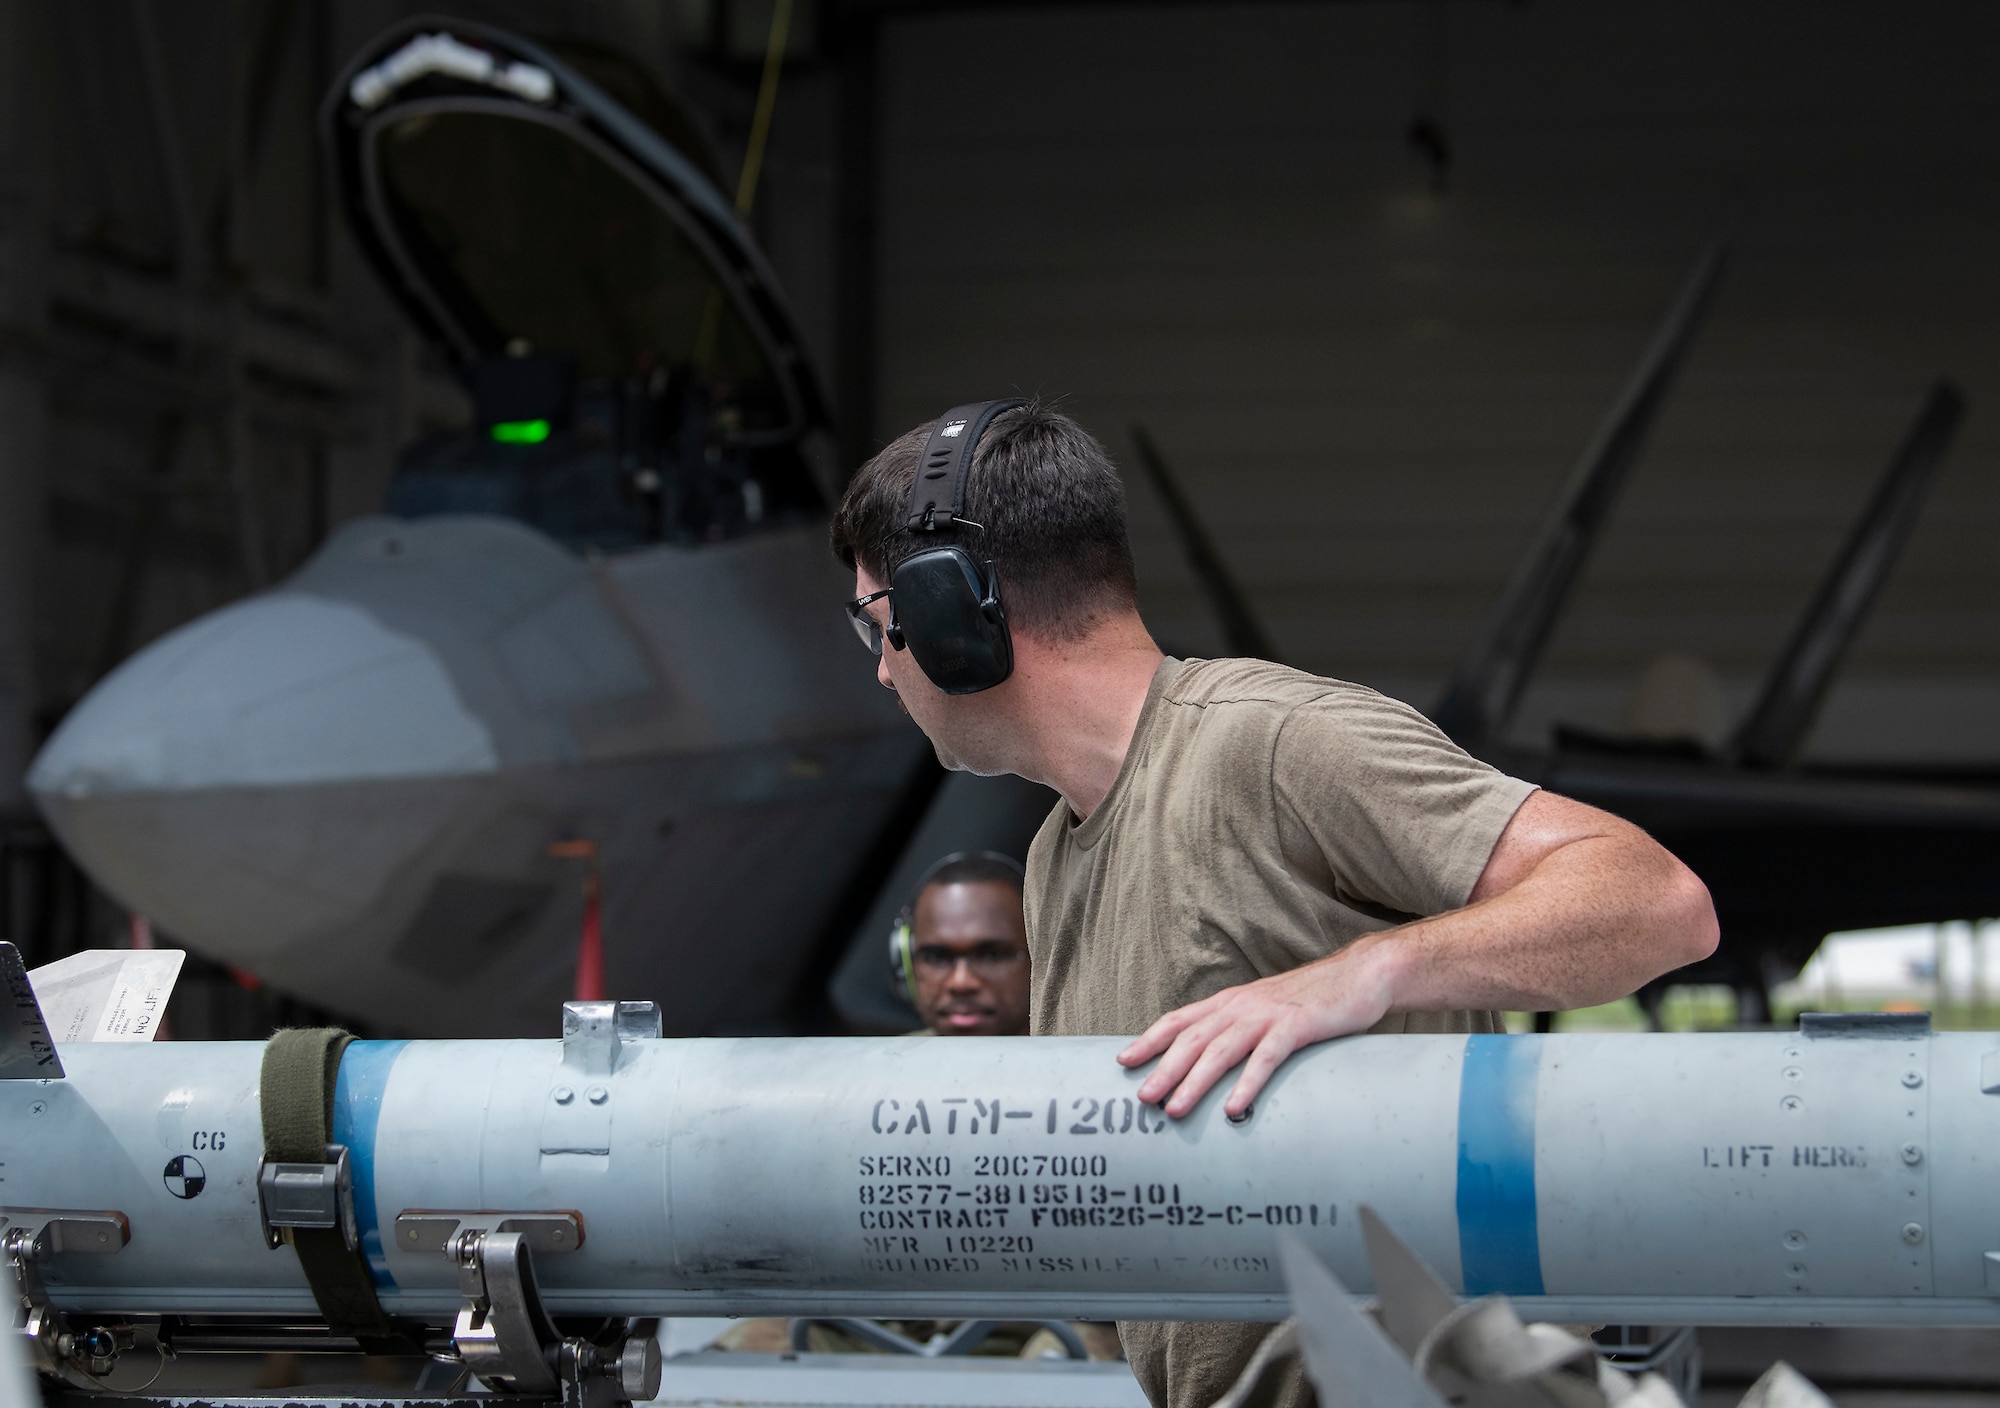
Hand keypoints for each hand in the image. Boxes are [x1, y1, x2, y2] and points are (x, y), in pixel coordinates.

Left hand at [1116, 940, 1398, 1119]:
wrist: (1360, 976)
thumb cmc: (1311, 1001)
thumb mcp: (1266, 1012)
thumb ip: (1240, 1031)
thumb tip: (1213, 1063)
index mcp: (1230, 1002)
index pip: (1179, 1019)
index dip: (1149, 1040)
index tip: (1123, 1061)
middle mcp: (1241, 1006)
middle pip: (1192, 1039)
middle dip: (1163, 1069)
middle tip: (1142, 1099)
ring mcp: (1267, 1015)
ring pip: (1220, 1050)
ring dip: (1194, 1082)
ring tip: (1174, 1110)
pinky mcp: (1296, 1026)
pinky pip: (1265, 1058)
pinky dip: (1246, 1083)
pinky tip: (1233, 1107)